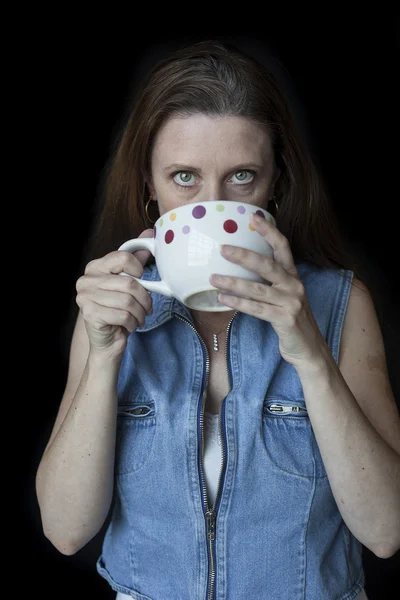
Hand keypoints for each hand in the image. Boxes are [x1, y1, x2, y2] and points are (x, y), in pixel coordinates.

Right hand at [76, 229, 153, 356]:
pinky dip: (133, 323)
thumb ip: (135, 260)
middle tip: (147, 308)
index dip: (139, 271)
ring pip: (128, 301)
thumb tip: (150, 234)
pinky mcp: (89, 314)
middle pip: (130, 283)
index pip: (124, 257)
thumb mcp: (127, 283)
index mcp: (95, 267)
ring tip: (139, 318)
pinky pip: (123, 315)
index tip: (142, 282)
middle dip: (145, 299)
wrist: (107, 341)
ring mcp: (85, 297)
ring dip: (140, 313)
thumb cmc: (118, 311)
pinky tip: (131, 325)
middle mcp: (86, 279)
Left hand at [209, 213, 325, 367]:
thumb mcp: (284, 297)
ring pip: (258, 288)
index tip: (253, 218)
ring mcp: (291, 302)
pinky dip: (238, 303)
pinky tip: (223, 299)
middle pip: (267, 265)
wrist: (309, 350)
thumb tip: (239, 270)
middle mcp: (294, 286)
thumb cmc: (290, 321)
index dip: (269, 232)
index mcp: (293, 277)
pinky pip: (257, 309)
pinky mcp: (286, 319)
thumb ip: (268, 283)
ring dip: (233, 282)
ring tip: (213, 277)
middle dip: (244, 256)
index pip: (283, 248)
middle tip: (223, 248)